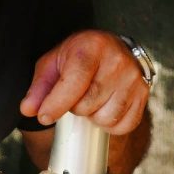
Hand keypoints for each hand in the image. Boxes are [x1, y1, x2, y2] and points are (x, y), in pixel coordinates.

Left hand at [20, 30, 149, 135]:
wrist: (111, 49)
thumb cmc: (77, 57)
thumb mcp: (53, 64)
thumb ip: (39, 87)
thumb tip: (28, 109)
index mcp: (92, 46)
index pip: (74, 82)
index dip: (56, 103)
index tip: (44, 117)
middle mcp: (118, 61)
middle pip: (87, 105)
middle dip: (74, 107)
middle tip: (75, 95)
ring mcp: (134, 79)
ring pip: (105, 118)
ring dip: (92, 116)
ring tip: (91, 99)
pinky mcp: (144, 95)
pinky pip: (123, 126)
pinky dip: (110, 124)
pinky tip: (105, 107)